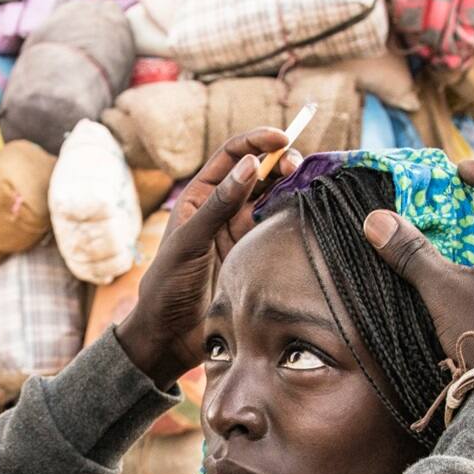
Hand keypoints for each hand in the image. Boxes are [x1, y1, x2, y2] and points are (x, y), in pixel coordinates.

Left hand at [118, 129, 295, 387]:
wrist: (170, 336)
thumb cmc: (167, 286)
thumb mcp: (189, 241)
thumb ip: (219, 205)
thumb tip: (250, 164)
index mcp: (200, 197)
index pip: (232, 156)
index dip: (257, 141)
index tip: (283, 137)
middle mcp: (222, 210)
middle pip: (259, 174)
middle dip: (280, 162)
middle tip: (298, 166)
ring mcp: (240, 232)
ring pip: (272, 199)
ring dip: (290, 187)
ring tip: (306, 185)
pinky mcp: (255, 255)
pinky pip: (277, 228)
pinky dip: (292, 216)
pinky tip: (304, 213)